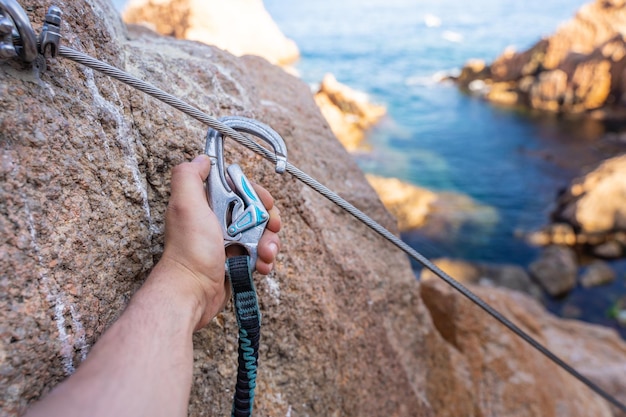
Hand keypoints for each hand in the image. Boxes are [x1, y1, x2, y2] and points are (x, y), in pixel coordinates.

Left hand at [154, 154, 280, 328]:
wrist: (192, 292)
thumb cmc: (189, 250)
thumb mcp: (185, 205)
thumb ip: (189, 176)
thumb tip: (203, 159)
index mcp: (208, 204)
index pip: (240, 189)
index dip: (255, 192)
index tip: (264, 202)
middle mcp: (218, 222)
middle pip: (257, 211)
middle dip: (269, 220)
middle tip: (272, 228)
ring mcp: (229, 243)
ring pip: (262, 234)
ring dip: (270, 243)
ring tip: (266, 254)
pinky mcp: (237, 262)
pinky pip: (260, 255)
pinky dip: (266, 260)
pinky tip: (262, 267)